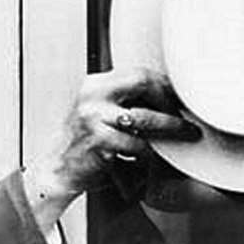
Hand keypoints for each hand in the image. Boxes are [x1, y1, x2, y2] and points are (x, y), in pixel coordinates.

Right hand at [28, 67, 199, 226]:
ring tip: (187, 133)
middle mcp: (92, 95)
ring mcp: (94, 117)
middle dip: (169, 99)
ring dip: (171, 126)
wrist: (56, 170)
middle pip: (143, 81)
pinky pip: (137, 144)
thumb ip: (123, 101)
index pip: (138, 72)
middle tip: (184, 115)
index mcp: (94, 85)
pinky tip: (153, 158)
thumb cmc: (83, 145)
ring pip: (145, 116)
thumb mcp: (98, 113)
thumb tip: (166, 96)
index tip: (179, 99)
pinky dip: (150, 153)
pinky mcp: (99, 141)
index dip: (164, 85)